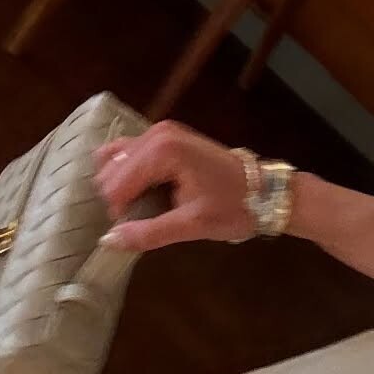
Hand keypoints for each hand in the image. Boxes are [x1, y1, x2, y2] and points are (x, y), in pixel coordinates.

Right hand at [94, 121, 253, 252]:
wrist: (265, 191)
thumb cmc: (234, 208)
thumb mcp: (192, 225)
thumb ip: (149, 233)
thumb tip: (108, 241)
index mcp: (162, 151)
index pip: (115, 184)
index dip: (122, 210)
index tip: (144, 225)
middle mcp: (157, 133)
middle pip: (111, 169)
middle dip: (122, 197)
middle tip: (149, 216)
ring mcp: (160, 131)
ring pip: (116, 159)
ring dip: (124, 186)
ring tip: (150, 204)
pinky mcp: (165, 136)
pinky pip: (129, 153)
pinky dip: (131, 174)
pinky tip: (147, 191)